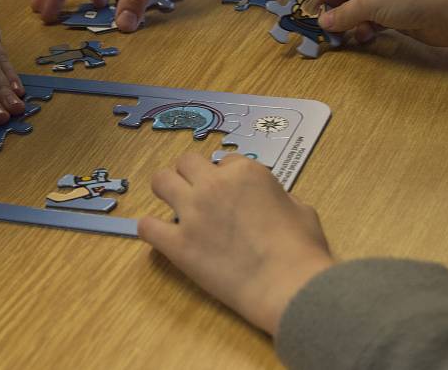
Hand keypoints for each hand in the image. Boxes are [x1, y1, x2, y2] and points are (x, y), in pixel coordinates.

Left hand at [139, 153, 333, 335]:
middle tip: (196, 193)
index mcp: (246, 172)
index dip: (226, 177)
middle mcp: (215, 184)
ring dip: (165, 190)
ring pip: (160, 181)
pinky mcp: (177, 243)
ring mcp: (193, 212)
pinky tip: (160, 236)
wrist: (288, 287)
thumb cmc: (302, 252)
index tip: (229, 193)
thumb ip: (277, 196)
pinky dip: (150, 229)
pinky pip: (146, 225)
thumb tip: (270, 200)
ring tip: (172, 205)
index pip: (225, 160)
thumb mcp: (301, 209)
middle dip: (191, 175)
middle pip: (187, 162)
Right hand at [272, 0, 447, 50]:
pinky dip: (360, 30)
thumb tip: (323, 23)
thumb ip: (343, 13)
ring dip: (343, 22)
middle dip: (324, 7)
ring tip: (338, 35)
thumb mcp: (370, 3)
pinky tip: (362, 38)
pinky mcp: (394, 14)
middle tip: (310, 24)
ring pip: (351, 9)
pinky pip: (367, 21)